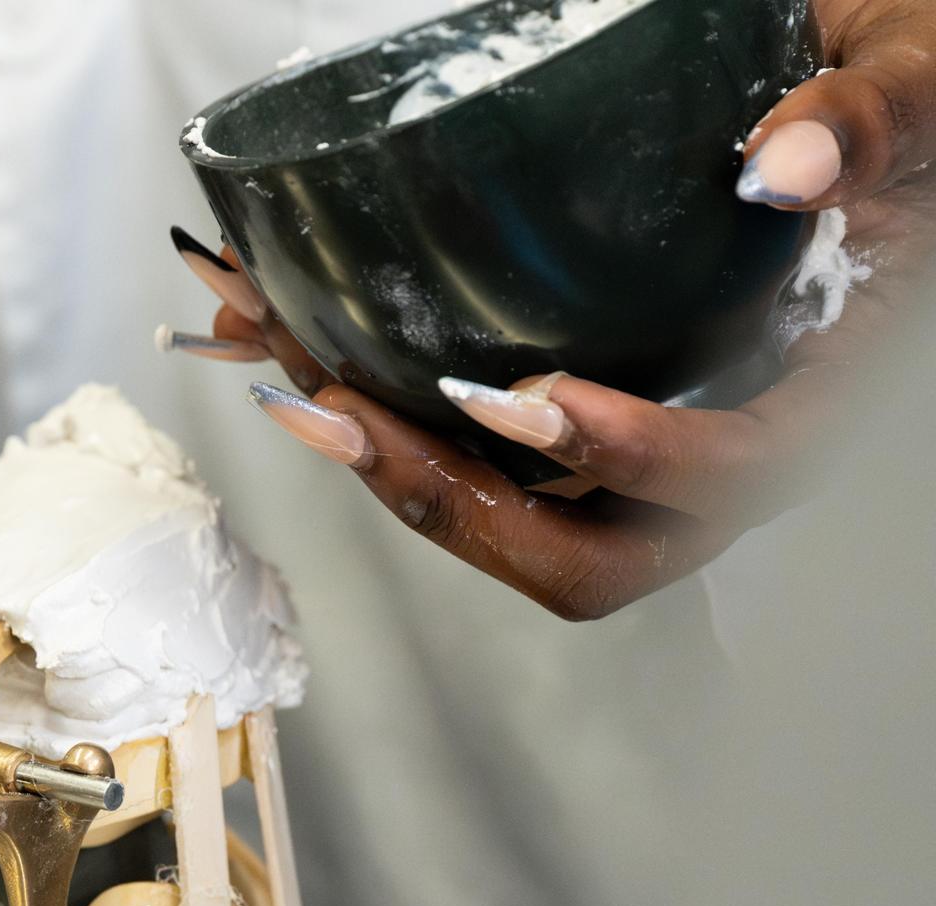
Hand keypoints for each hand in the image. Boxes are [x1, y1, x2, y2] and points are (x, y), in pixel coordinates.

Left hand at [165, 0, 935, 619]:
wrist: (877, 136)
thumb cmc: (904, 121)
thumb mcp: (917, 83)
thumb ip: (869, 121)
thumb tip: (780, 166)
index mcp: (823, 393)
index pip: (734, 473)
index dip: (632, 455)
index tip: (530, 395)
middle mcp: (732, 452)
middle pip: (592, 558)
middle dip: (455, 504)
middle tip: (341, 412)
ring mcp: (653, 453)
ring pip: (522, 530)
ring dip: (401, 478)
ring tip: (295, 389)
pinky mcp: (594, 429)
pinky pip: (492, 470)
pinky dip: (396, 431)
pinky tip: (316, 366)